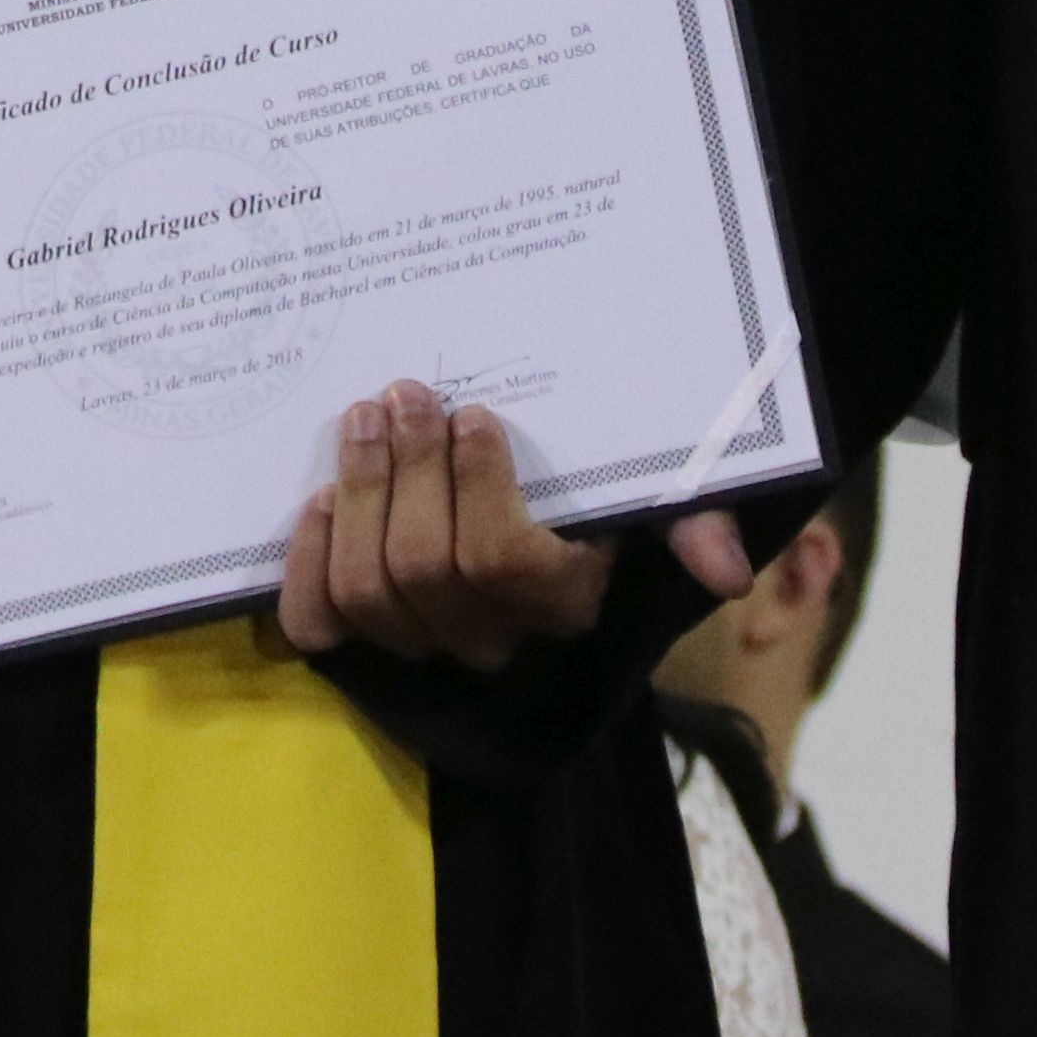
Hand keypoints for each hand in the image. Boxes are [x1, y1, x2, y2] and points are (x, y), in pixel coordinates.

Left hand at [272, 378, 755, 673]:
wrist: (533, 520)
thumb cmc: (590, 494)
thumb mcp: (652, 495)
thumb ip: (693, 518)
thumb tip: (727, 567)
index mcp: (563, 600)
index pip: (505, 561)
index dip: (478, 483)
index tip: (477, 412)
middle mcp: (492, 637)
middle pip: (427, 569)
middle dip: (407, 469)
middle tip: (405, 392)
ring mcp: (421, 644)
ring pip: (369, 589)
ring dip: (360, 492)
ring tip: (364, 419)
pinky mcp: (361, 641)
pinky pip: (319, 624)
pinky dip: (308, 562)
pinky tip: (318, 499)